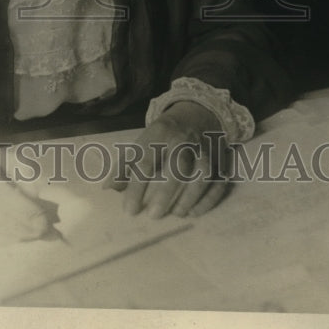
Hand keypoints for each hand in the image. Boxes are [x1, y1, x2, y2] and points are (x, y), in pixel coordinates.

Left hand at [105, 100, 229, 219]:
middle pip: (178, 166)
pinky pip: (219, 181)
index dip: (136, 187)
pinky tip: (194, 213)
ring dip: (191, 196)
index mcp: (159, 133)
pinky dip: (209, 199)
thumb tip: (108, 188)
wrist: (197, 113)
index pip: (145, 161)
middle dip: (166, 192)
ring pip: (203, 173)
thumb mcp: (143, 141)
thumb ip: (125, 164)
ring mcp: (205, 150)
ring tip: (176, 214)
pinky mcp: (220, 161)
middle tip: (154, 215)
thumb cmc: (164, 135)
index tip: (129, 211)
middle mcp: (184, 140)